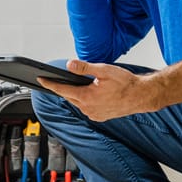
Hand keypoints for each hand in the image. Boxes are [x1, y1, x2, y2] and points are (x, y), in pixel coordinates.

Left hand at [38, 59, 153, 121]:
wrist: (141, 96)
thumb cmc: (126, 83)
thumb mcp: (104, 70)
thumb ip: (84, 68)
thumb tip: (69, 65)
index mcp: (87, 97)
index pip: (62, 90)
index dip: (50, 84)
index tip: (40, 80)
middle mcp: (88, 108)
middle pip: (69, 97)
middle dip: (62, 88)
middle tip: (56, 80)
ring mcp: (94, 114)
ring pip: (77, 103)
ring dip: (75, 95)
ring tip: (78, 85)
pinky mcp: (99, 117)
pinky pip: (86, 108)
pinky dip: (84, 101)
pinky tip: (90, 94)